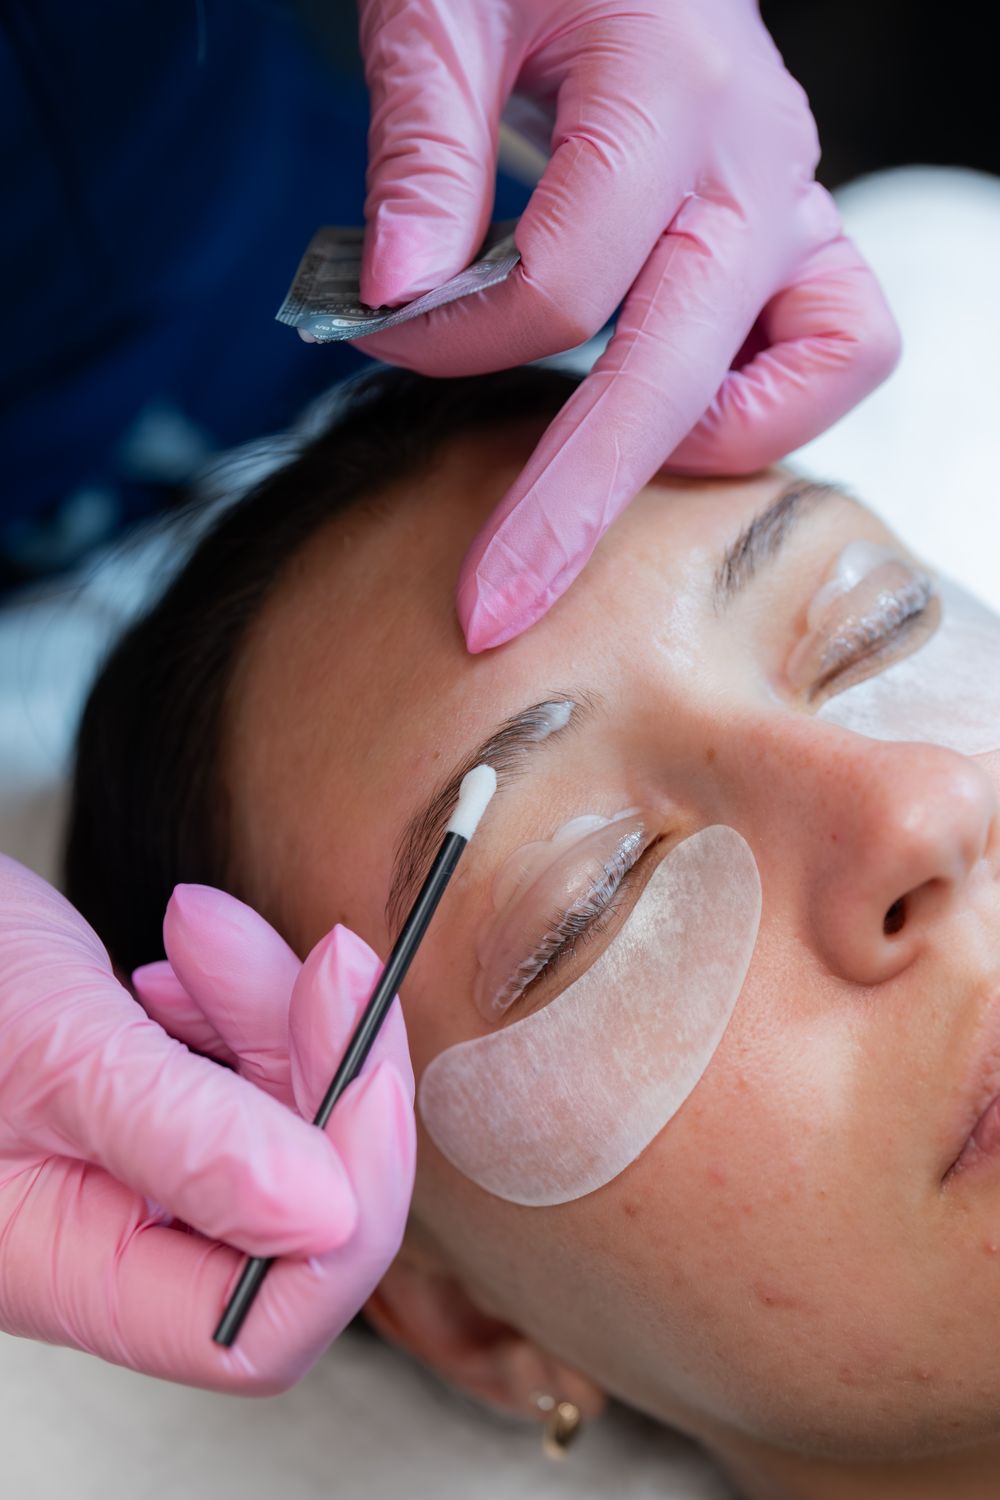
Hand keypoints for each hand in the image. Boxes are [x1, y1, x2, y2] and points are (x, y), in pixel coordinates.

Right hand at [0, 857, 413, 1392]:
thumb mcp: (57, 1052)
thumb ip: (182, 1137)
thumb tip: (325, 1215)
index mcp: (72, 1272)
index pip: (255, 1327)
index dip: (346, 1214)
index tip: (373, 1082)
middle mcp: (111, 1237)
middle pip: (292, 1205)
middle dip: (325, 1073)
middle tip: (332, 967)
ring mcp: (132, 1169)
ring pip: (275, 1119)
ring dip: (272, 1012)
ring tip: (202, 932)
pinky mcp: (145, 1106)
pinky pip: (239, 1070)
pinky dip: (235, 1001)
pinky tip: (185, 953)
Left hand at [356, 0, 899, 650]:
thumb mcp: (442, 8)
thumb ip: (423, 149)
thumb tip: (405, 297)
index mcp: (664, 90)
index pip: (561, 285)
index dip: (457, 340)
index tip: (383, 333)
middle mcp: (755, 158)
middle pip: (672, 378)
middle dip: (568, 510)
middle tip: (487, 613)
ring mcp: (793, 203)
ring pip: (809, 374)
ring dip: (695, 447)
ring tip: (589, 466)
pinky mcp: (800, 241)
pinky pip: (839, 348)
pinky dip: (765, 406)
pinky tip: (671, 407)